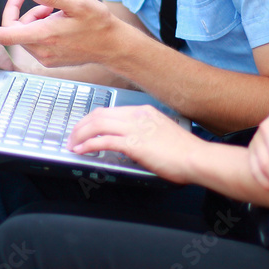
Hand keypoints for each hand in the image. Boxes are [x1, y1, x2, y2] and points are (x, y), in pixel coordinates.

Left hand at [0, 0, 119, 68]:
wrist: (113, 46)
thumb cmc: (97, 23)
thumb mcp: (77, 2)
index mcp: (43, 36)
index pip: (6, 36)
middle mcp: (41, 50)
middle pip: (16, 29)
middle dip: (25, 13)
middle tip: (46, 3)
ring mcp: (45, 57)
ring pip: (25, 34)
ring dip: (34, 20)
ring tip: (57, 11)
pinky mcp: (50, 60)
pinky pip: (34, 42)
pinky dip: (40, 29)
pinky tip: (59, 22)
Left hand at [67, 105, 199, 183]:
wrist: (196, 158)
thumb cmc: (185, 151)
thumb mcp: (162, 133)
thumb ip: (145, 133)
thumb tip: (131, 143)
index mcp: (144, 111)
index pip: (110, 110)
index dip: (92, 119)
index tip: (84, 128)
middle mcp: (137, 115)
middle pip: (99, 114)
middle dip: (81, 125)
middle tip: (72, 136)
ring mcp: (135, 128)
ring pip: (97, 125)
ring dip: (80, 135)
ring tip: (72, 144)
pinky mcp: (133, 143)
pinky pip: (102, 141)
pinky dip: (88, 145)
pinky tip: (81, 151)